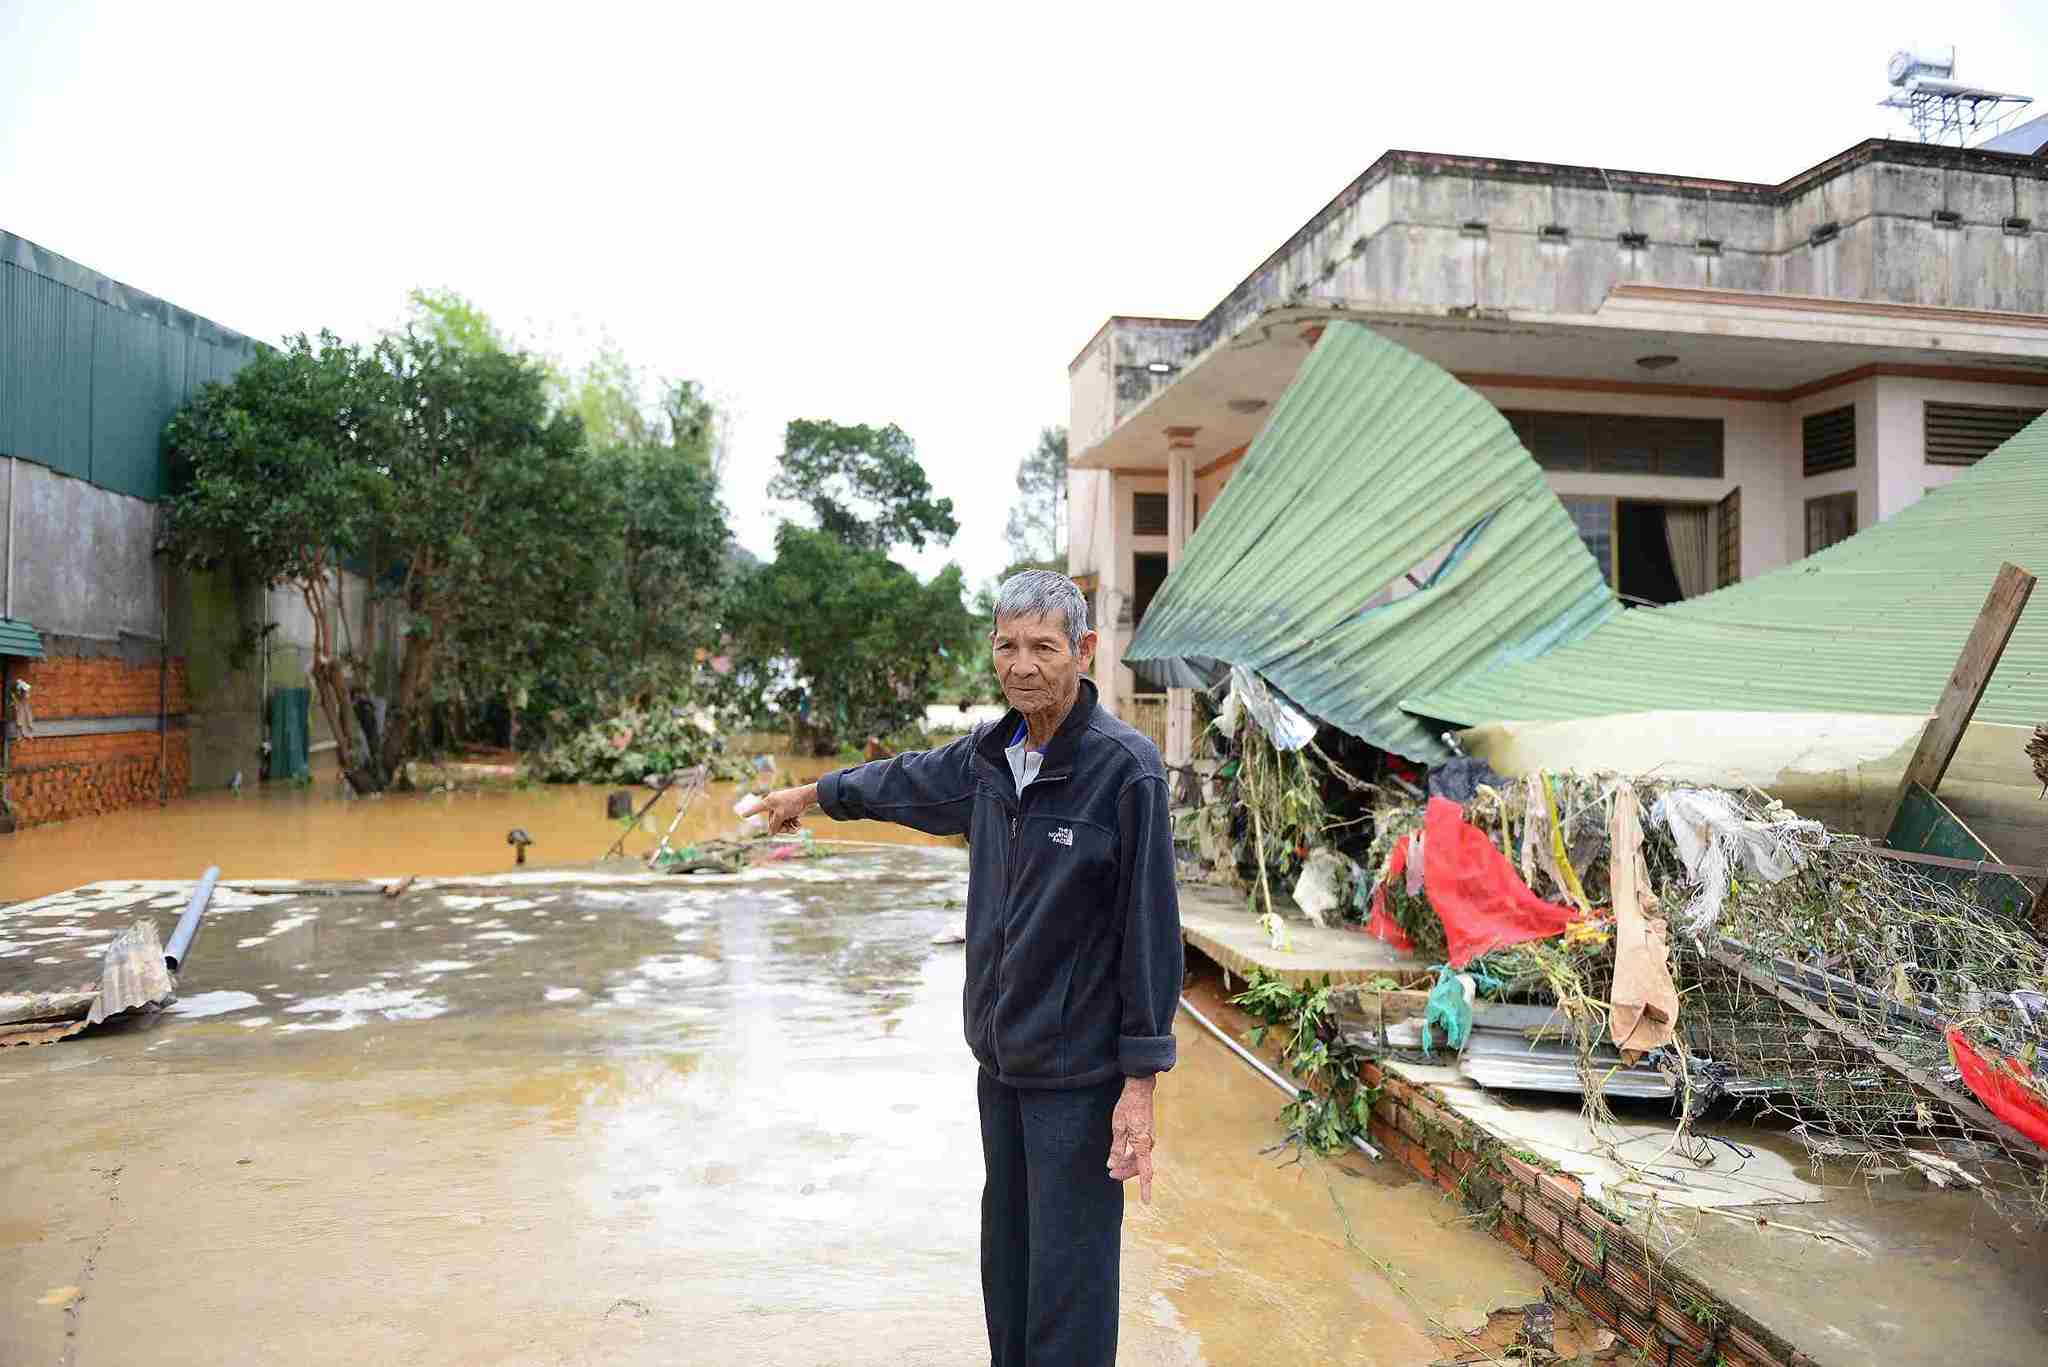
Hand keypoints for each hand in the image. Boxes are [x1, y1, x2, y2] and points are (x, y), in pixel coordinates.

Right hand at [755, 784, 816, 833]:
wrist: (809, 796)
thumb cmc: (792, 803)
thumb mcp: (781, 815)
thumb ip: (774, 825)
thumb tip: (771, 833)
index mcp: (769, 802)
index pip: (757, 808)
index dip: (750, 812)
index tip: (742, 815)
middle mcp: (774, 804)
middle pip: (773, 821)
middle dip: (782, 827)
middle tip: (790, 829)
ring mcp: (783, 807)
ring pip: (782, 822)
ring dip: (789, 827)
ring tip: (796, 827)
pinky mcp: (791, 809)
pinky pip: (788, 820)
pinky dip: (793, 823)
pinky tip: (799, 824)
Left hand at [1107, 1075, 1156, 1202]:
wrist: (1139, 1090)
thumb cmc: (1128, 1107)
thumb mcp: (1118, 1128)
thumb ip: (1117, 1149)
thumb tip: (1112, 1165)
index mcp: (1143, 1144)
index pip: (1145, 1171)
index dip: (1145, 1188)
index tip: (1146, 1201)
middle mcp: (1149, 1144)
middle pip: (1140, 1167)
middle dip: (1126, 1173)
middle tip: (1111, 1175)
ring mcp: (1149, 1139)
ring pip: (1139, 1160)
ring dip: (1128, 1166)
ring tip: (1113, 1168)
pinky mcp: (1146, 1135)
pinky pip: (1140, 1152)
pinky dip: (1131, 1157)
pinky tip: (1121, 1157)